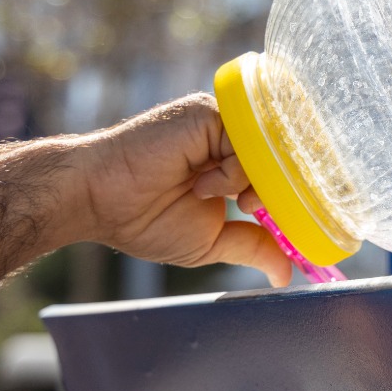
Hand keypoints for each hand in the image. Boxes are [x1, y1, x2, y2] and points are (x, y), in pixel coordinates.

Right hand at [73, 94, 292, 285]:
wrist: (98, 199)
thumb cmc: (143, 219)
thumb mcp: (211, 241)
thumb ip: (252, 247)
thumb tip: (287, 275)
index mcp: (233, 160)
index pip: (281, 170)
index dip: (293, 196)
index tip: (292, 222)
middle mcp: (231, 135)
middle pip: (283, 157)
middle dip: (278, 192)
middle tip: (251, 213)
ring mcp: (221, 122)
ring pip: (269, 151)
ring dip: (250, 184)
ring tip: (212, 198)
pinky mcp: (208, 115)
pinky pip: (245, 144)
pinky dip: (231, 175)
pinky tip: (200, 185)